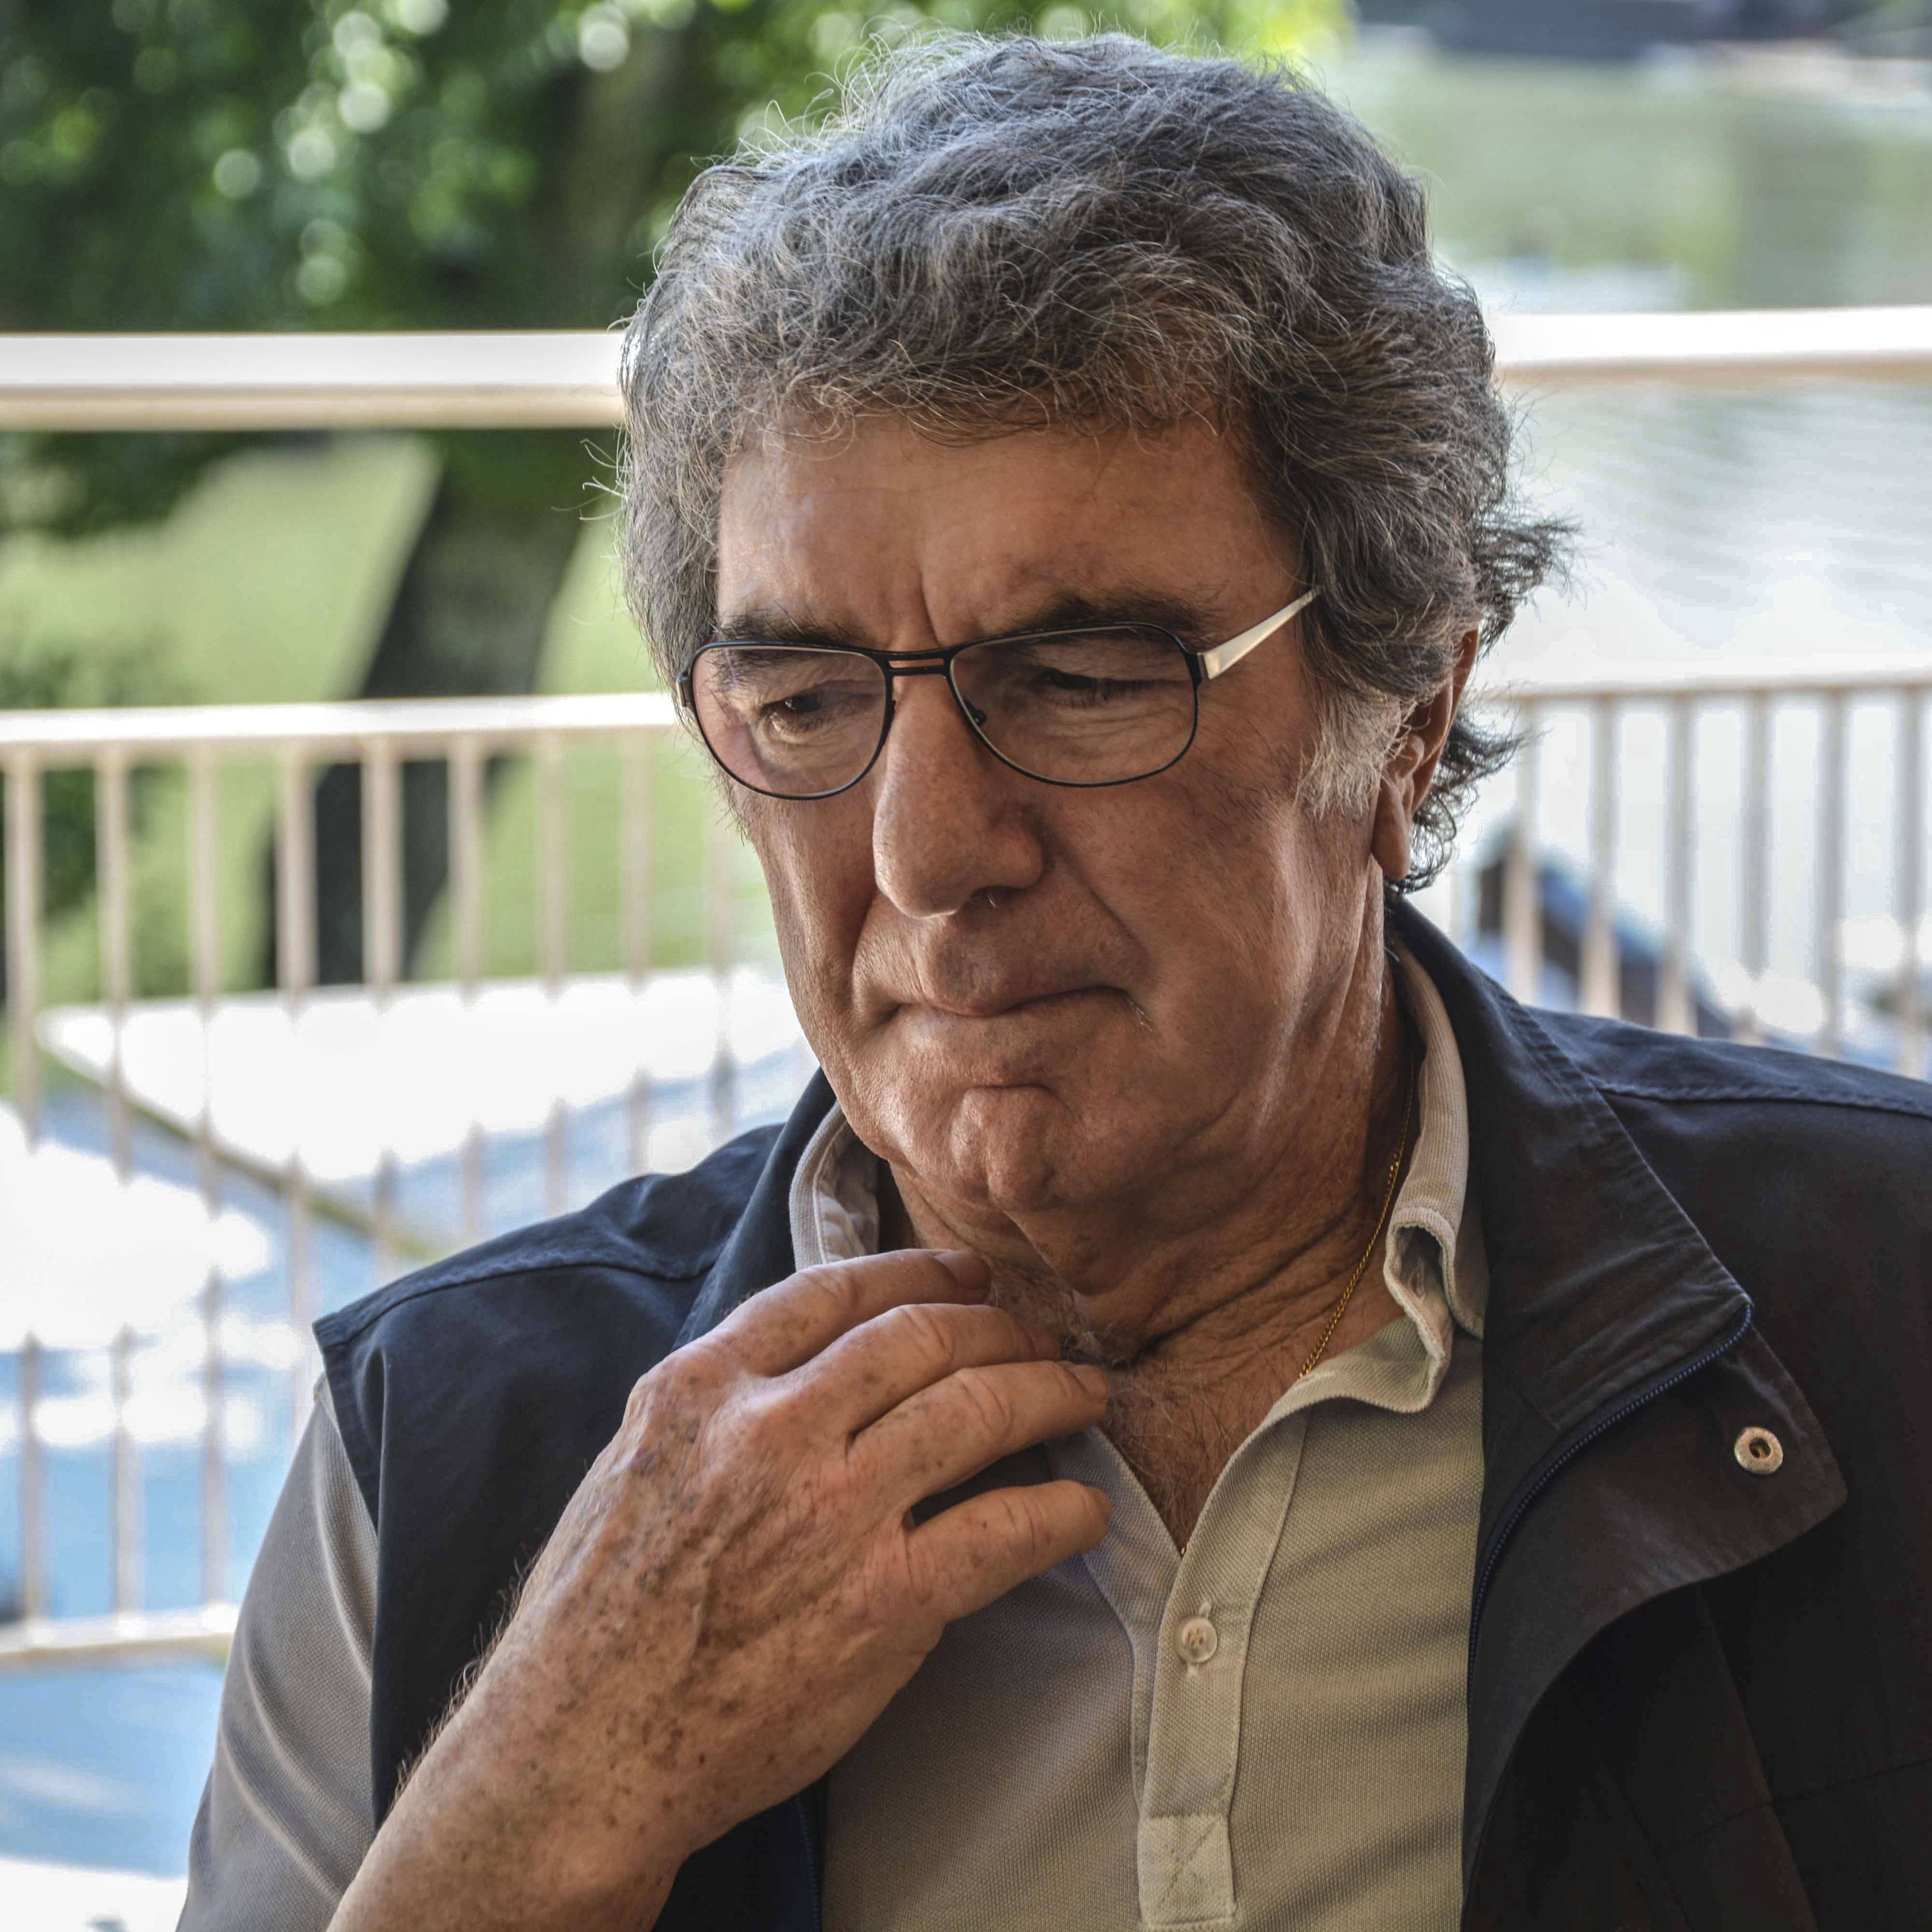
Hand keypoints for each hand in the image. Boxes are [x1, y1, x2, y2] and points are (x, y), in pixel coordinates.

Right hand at [328, 1249, 1110, 1931]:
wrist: (581, 1752)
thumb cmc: (596, 1617)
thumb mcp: (632, 1464)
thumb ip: (717, 1403)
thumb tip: (803, 1364)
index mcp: (701, 1388)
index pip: (833, 1289)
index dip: (919, 1271)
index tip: (967, 1274)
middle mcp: (769, 1431)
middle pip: (920, 1337)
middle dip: (998, 1324)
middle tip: (1039, 1333)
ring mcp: (831, 1513)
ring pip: (974, 1409)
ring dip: (1047, 1391)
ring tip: (1084, 1392)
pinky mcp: (882, 1603)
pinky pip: (1002, 1531)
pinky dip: (1059, 1512)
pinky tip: (1084, 1508)